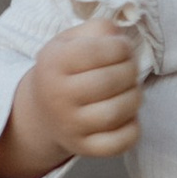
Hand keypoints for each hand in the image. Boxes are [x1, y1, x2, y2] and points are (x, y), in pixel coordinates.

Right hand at [0, 17, 142, 177]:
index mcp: (53, 63)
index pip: (98, 50)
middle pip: (109, 81)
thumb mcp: (71, 41)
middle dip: (130, 71)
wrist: (42, 112)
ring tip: (130, 90)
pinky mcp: (83, 148)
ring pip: (115, 113)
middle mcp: (57, 96)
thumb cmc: (65, 70)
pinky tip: (127, 115)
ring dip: (134, 97)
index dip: (121, 47)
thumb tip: (119, 37)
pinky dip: (132, 128)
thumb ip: (98, 30)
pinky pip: (119, 143)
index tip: (122, 49)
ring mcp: (70, 126)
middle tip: (129, 70)